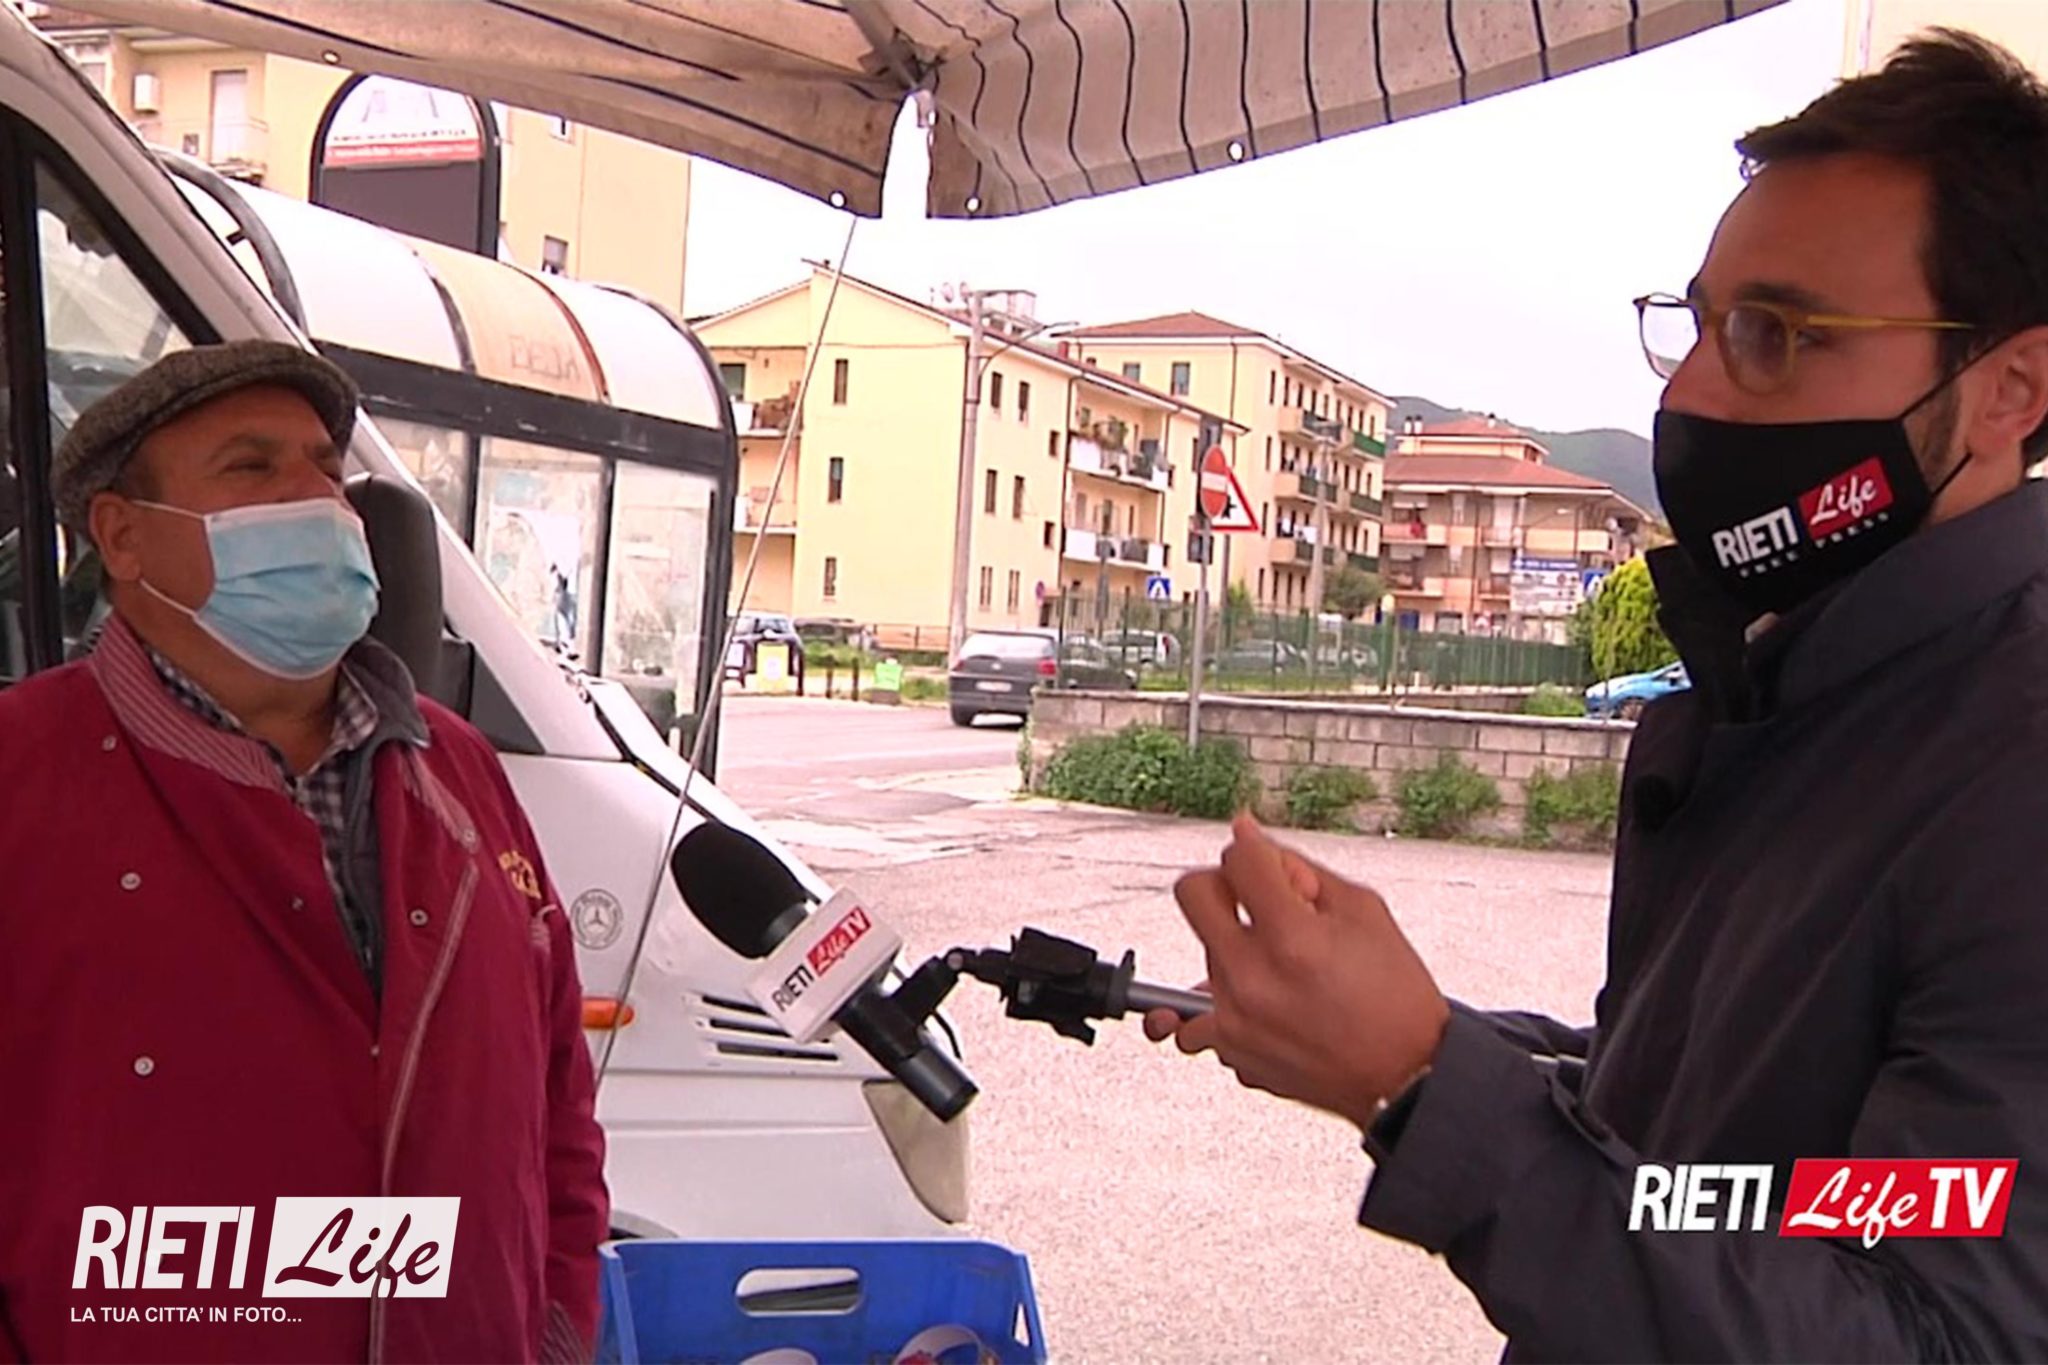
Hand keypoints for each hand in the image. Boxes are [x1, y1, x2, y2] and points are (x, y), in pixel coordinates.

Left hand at [1144, 814, 1448, 1130]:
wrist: (1406, 1075)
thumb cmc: (1396, 997)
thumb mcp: (1363, 910)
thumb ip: (1298, 868)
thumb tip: (1247, 834)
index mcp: (1292, 937)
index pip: (1236, 859)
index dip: (1256, 853)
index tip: (1268, 867)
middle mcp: (1253, 977)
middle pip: (1192, 894)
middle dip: (1221, 884)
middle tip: (1250, 900)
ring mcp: (1234, 1017)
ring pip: (1203, 948)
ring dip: (1234, 945)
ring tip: (1281, 965)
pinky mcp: (1230, 1048)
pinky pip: (1199, 1008)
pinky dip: (1222, 1001)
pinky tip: (1256, 1001)